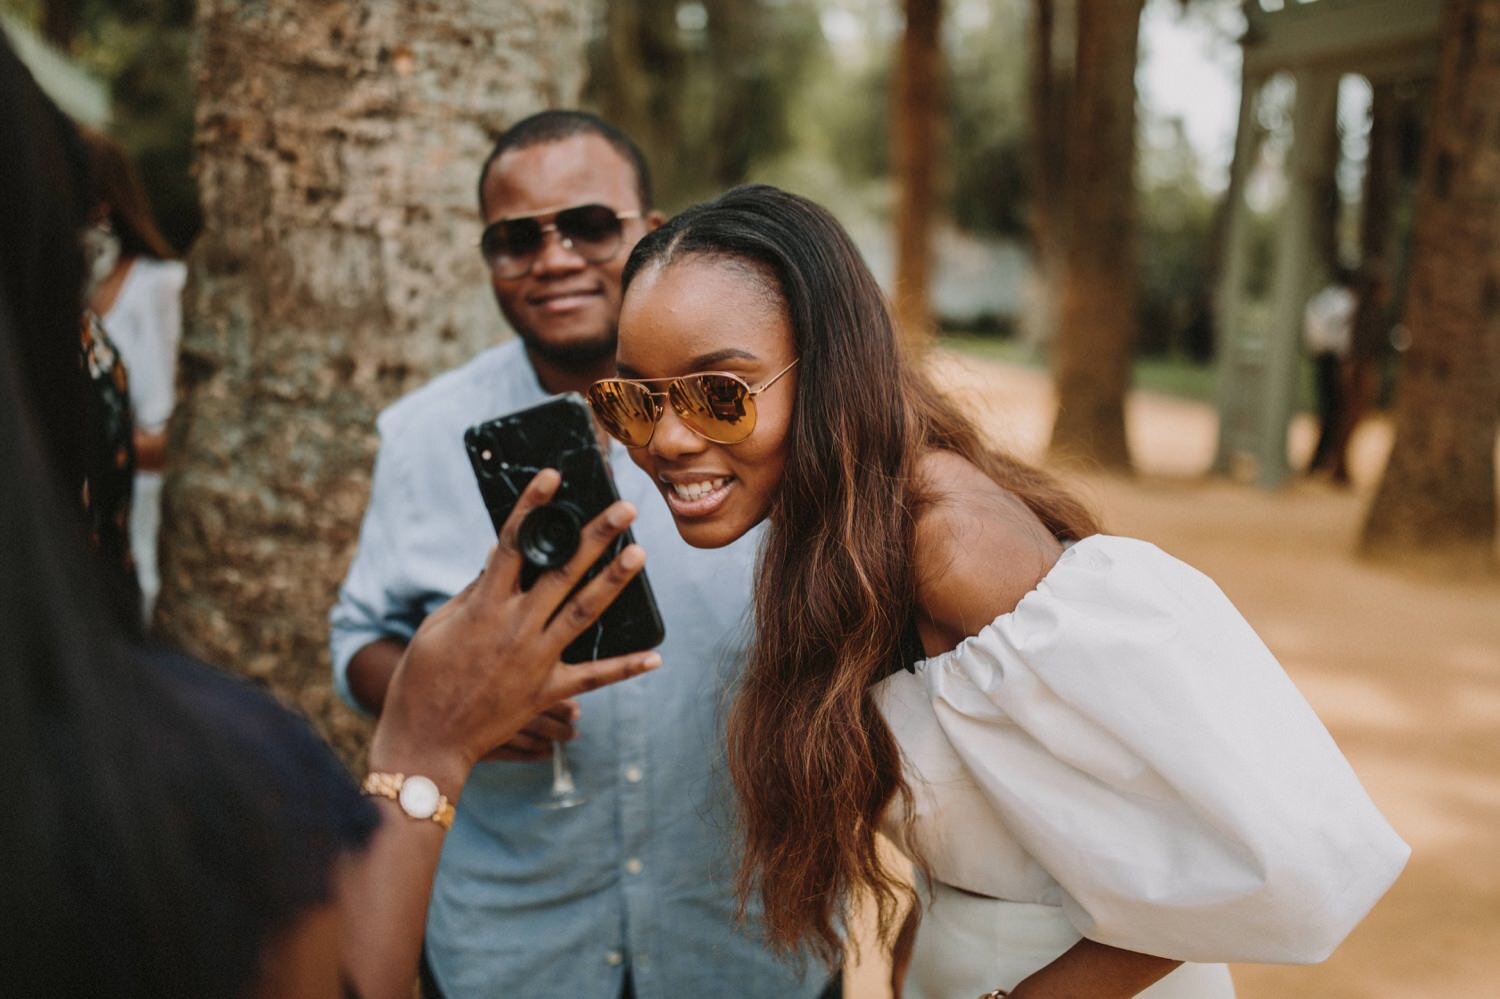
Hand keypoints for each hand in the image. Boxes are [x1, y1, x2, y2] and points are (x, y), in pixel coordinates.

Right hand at [369, 469, 658, 792]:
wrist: (427, 740)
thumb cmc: (424, 678)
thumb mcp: (438, 625)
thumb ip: (472, 591)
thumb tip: (498, 557)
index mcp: (484, 605)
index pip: (512, 543)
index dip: (533, 507)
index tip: (553, 477)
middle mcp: (515, 627)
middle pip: (562, 572)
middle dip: (595, 537)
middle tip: (626, 508)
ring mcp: (535, 660)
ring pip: (584, 613)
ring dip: (614, 582)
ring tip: (641, 554)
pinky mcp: (547, 691)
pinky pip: (593, 678)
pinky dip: (625, 668)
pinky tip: (655, 656)